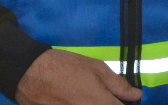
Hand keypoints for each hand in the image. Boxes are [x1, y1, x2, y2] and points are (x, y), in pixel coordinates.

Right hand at [15, 49, 141, 104]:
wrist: (31, 74)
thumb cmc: (65, 66)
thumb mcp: (95, 68)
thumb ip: (118, 84)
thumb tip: (137, 95)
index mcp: (101, 104)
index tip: (122, 101)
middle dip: (109, 104)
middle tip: (104, 98)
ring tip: (86, 96)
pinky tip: (75, 99)